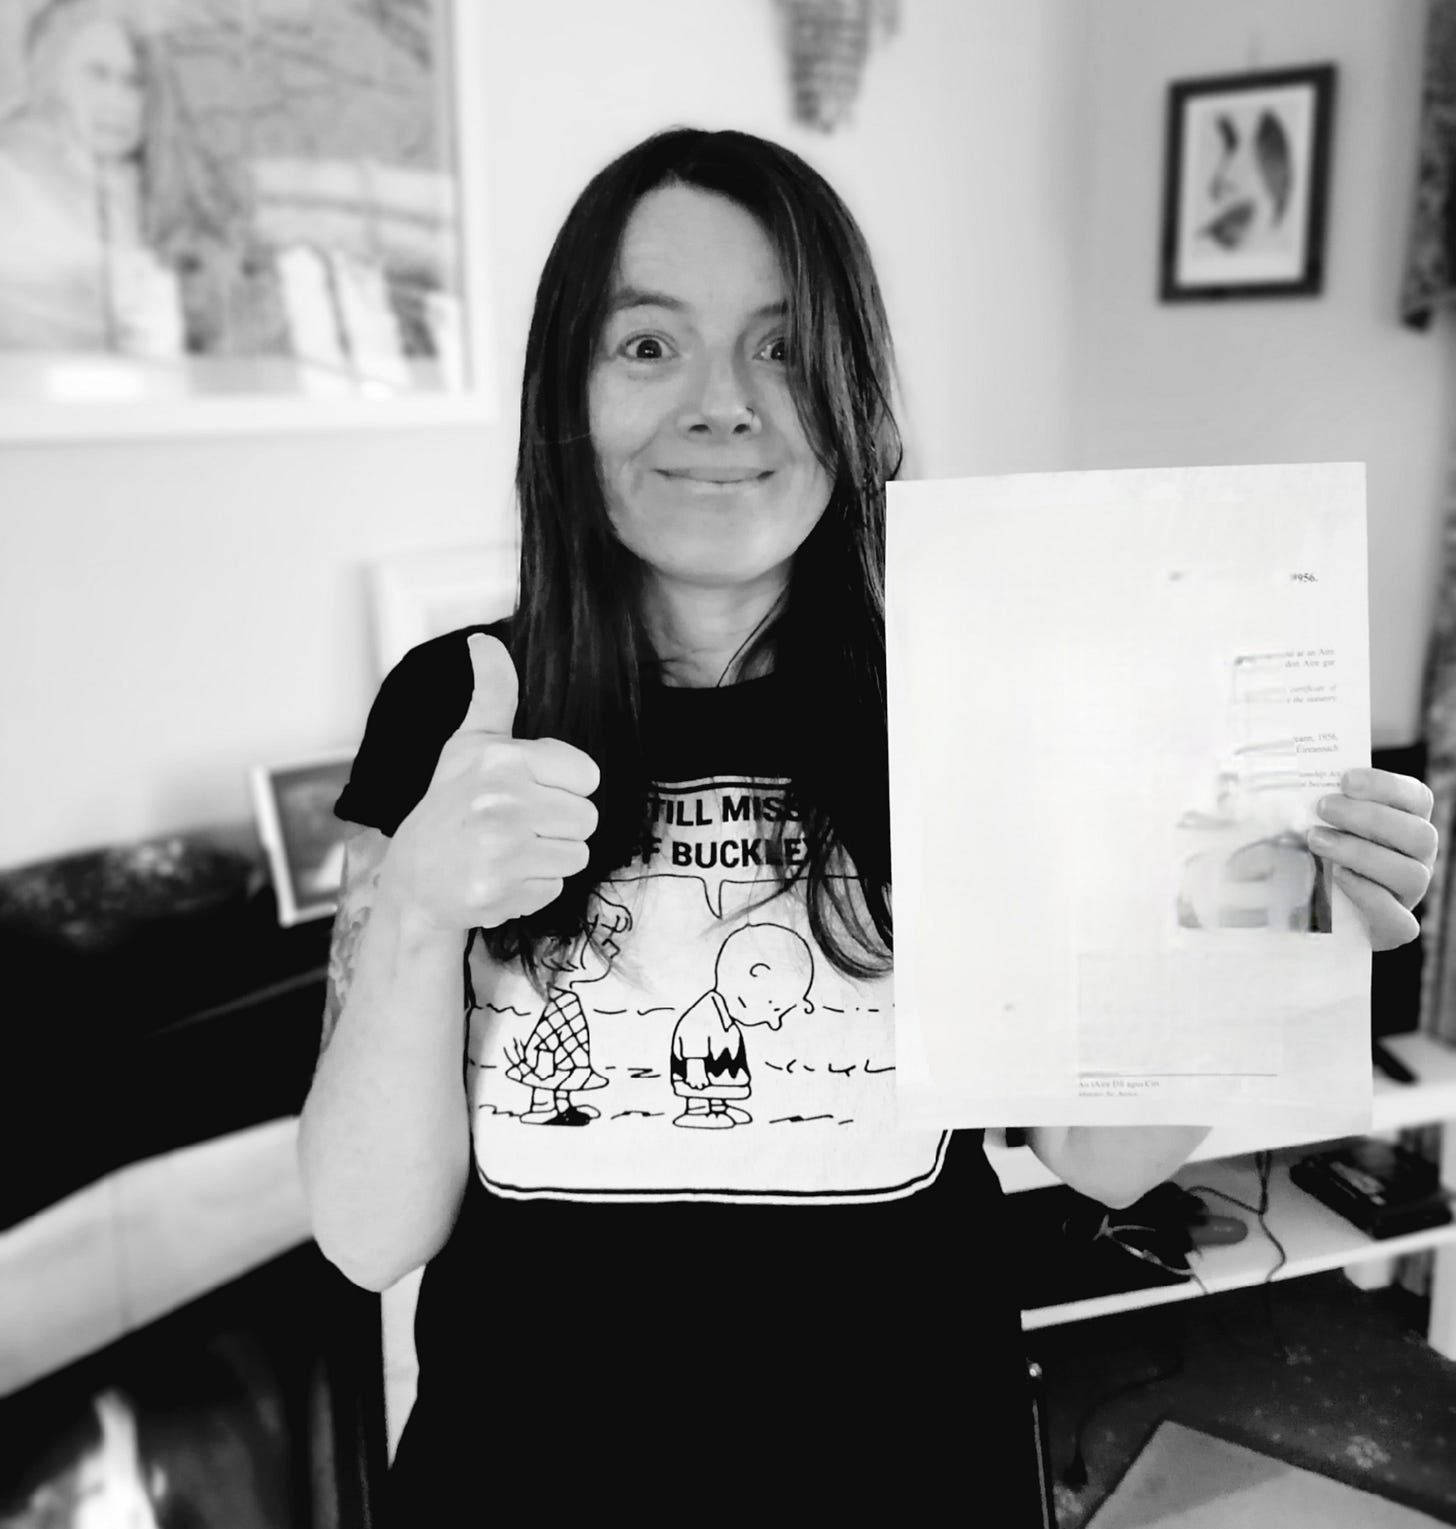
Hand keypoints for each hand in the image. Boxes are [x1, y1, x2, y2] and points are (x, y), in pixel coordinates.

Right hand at [382, 633, 599, 931]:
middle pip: (588, 817)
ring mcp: (500, 848)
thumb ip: (492, 693)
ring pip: (578, 854)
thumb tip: (485, 639)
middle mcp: (500, 799)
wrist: (413, 882)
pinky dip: (533, 889)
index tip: (525, 791)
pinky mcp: (501, 890)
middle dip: (558, 825)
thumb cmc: (450, 805)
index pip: (587, 775)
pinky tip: (500, 878)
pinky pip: (556, 888)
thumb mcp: (469, 744)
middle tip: (514, 826)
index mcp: (499, 757)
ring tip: (508, 852)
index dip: (562, 787)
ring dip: (548, 858)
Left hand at [1310, 768, 1439, 950]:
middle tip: (1323, 808)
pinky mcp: (1394, 927)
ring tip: (1317, 841)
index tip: (1346, 780)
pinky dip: (1370, 897)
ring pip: (1410, 874)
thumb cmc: (1318, 848)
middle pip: (1419, 835)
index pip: (1417, 798)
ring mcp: (1409, 893)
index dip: (1386, 786)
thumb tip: (1292, 786)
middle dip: (1369, 817)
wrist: (1314, 907)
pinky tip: (1339, 878)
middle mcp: (1418, 857)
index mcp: (1409, 822)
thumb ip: (1321, 803)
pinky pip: (1399, 920)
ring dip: (1362, 854)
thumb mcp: (1321, 821)